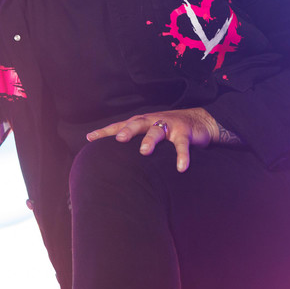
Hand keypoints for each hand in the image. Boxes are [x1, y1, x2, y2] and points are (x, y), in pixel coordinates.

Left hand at [86, 107, 241, 172]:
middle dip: (127, 131)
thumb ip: (134, 142)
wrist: (200, 120)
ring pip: (158, 131)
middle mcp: (153, 122)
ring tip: (144, 151)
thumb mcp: (149, 132)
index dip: (105, 132)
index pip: (120, 126)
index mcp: (142, 123)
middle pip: (137, 124)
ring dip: (150, 140)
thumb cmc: (168, 129)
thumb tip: (112, 157)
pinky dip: (182, 156)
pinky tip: (181, 168)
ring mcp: (169, 126)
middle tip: (118, 140)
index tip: (90, 138)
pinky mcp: (185, 133)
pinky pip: (182, 145)